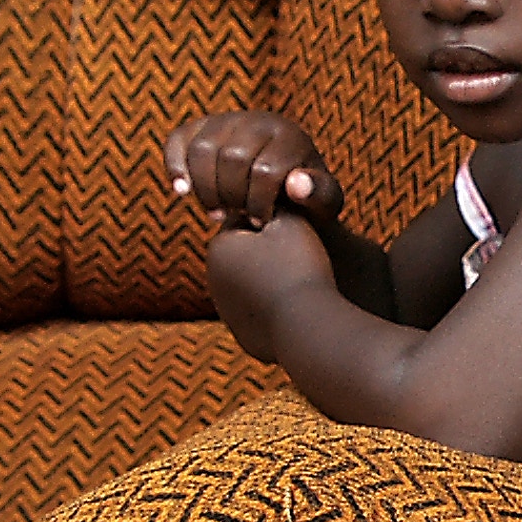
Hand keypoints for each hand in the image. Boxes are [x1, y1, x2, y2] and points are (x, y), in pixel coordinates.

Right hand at [162, 110, 337, 232]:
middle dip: (232, 196)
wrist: (281, 181)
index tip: (261, 223)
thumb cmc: (305, 197)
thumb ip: (320, 195)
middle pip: (231, 159)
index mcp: (290, 135)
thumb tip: (295, 184)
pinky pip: (177, 140)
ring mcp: (226, 120)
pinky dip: (174, 166)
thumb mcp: (325, 201)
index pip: (265, 170)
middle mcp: (257, 119)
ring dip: (205, 188)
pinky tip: (182, 193)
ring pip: (202, 150)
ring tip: (217, 212)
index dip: (258, 203)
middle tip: (237, 216)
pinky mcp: (200, 126)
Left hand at [199, 208, 335, 356]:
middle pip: (247, 254)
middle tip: (302, 255)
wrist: (307, 327)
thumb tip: (274, 185)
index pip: (244, 220)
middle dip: (270, 251)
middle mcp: (214, 281)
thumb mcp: (292, 221)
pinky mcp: (244, 336)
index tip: (296, 229)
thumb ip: (278, 200)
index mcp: (219, 247)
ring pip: (254, 285)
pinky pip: (263, 313)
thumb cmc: (299, 268)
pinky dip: (276, 309)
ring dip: (272, 280)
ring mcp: (228, 312)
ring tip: (302, 281)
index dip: (274, 220)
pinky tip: (299, 307)